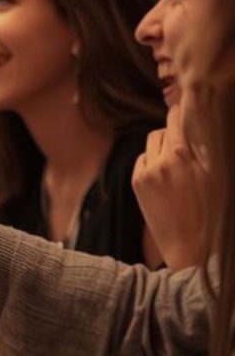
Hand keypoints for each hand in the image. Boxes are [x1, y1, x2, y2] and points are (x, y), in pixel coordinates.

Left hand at [132, 106, 208, 269]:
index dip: (182, 112)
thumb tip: (200, 123)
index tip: (185, 110)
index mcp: (185, 155)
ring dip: (161, 146)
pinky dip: (151, 161)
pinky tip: (165, 175)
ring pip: (151, 144)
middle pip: (162, 129)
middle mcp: (163, 160)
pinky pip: (142, 160)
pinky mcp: (137, 182)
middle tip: (184, 140)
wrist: (192, 245)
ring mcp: (147, 171)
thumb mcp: (217, 176)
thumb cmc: (212, 211)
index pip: (177, 118)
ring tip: (177, 161)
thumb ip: (206, 148)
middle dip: (172, 131)